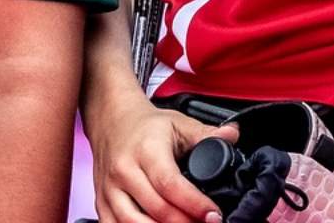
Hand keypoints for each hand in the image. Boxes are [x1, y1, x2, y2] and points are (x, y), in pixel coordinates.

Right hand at [91, 93, 235, 222]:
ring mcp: (109, 190)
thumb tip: (232, 136)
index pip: (170, 183)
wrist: (111, 120)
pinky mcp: (101, 203)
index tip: (214, 215)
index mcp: (146, 150)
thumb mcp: (178, 123)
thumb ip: (206, 134)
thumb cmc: (146, 126)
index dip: (194, 204)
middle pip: (156, 209)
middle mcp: (124, 171)